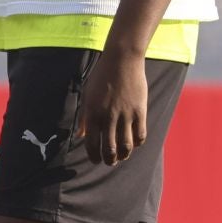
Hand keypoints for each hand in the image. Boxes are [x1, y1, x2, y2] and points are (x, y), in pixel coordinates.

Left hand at [77, 49, 148, 165]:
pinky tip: (134, 143)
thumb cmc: (101, 77)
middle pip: (110, 149)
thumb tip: (80, 136)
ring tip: (122, 156)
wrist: (122, 60)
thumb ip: (84, 117)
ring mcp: (125, 115)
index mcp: (92, 114)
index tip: (95, 160)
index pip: (92, 144)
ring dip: (124, 155)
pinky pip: (140, 135)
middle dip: (109, 160)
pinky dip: (137, 143)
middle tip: (109, 162)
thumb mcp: (87, 96)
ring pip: (126, 146)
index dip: (93, 156)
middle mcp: (108, 117)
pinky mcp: (140, 111)